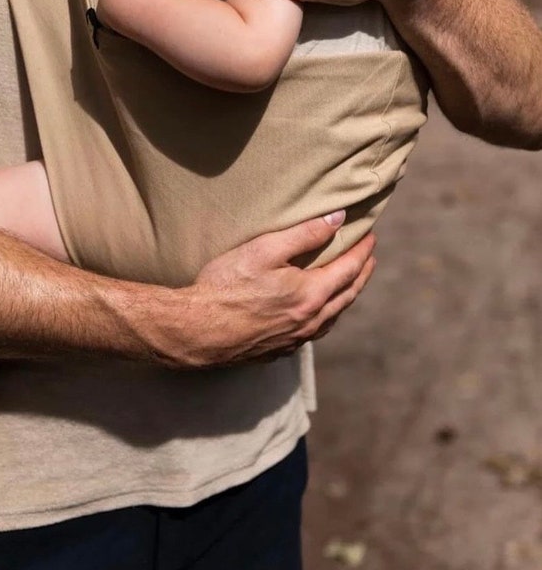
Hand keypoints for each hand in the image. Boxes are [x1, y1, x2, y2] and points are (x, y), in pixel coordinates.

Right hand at [166, 214, 375, 367]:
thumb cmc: (226, 285)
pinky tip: (317, 312)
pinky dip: (326, 316)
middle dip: (362, 273)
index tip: (371, 236)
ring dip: (347, 296)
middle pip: (348, 295)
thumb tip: (337, 220)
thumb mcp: (264, 250)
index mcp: (311, 294)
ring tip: (349, 283)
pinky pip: (315, 331)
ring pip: (334, 317)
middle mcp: (310, 320)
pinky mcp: (280, 350)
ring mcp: (296, 338)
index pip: (349, 269)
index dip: (362, 251)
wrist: (198, 330)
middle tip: (369, 258)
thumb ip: (304, 234)